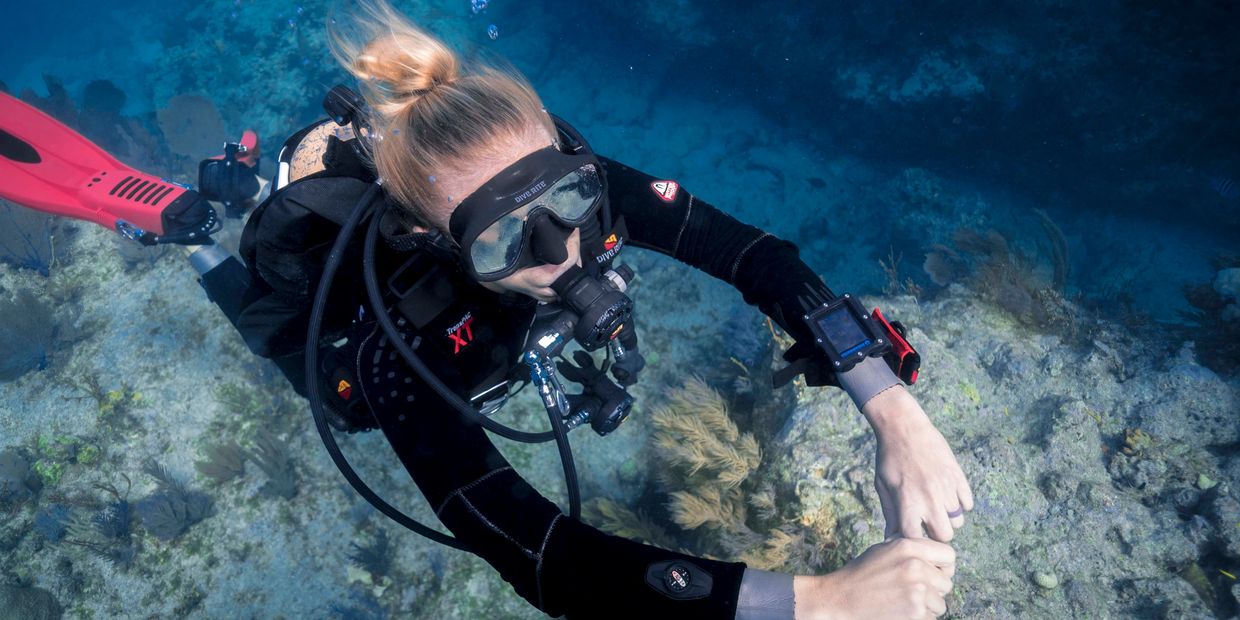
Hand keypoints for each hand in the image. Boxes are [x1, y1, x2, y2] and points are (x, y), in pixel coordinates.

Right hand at [794, 538, 955, 619]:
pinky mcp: (915, 612)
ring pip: (941, 603)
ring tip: (904, 602)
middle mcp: (915, 566)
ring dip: (927, 607)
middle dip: (934, 589)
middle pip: (946, 582)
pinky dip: (918, 618)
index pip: (948, 555)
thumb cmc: (860, 574)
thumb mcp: (883, 549)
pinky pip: (931, 618)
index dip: (943, 566)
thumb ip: (910, 548)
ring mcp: (916, 590)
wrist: (839, 598)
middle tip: (913, 592)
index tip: (935, 574)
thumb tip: (935, 556)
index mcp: (908, 547)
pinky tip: (900, 612)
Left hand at [864, 387, 973, 540]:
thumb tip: (892, 538)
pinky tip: (947, 494)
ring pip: (958, 521)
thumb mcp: (883, 486)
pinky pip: (968, 503)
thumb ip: (890, 515)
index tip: (911, 534)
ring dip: (948, 518)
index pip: (916, 539)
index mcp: (908, 503)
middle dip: (936, 533)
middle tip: (928, 523)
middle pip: (944, 536)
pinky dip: (960, 503)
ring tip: (937, 506)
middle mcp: (930, 499)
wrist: (904, 427)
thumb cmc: (889, 458)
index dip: (914, 540)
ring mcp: (947, 488)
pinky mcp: (958, 476)